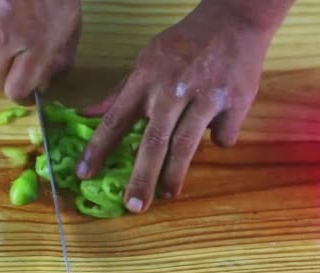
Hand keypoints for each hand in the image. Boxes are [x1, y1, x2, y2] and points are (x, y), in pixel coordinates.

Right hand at [0, 0, 81, 102]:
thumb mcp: (71, 33)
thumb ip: (58, 64)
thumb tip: (44, 84)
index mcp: (34, 51)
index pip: (15, 91)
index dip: (22, 96)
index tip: (27, 94)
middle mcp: (6, 42)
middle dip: (11, 75)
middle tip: (23, 62)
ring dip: (4, 44)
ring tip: (21, 21)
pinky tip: (7, 8)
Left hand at [76, 0, 291, 212]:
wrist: (234, 19)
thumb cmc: (185, 42)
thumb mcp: (147, 59)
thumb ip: (121, 91)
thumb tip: (88, 112)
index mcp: (146, 79)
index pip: (116, 119)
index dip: (98, 149)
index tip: (85, 174)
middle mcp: (172, 90)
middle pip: (153, 141)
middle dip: (141, 178)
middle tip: (133, 206)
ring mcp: (205, 97)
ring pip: (187, 145)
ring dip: (175, 174)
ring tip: (166, 194)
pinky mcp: (234, 102)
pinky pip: (223, 135)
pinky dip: (219, 140)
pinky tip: (216, 134)